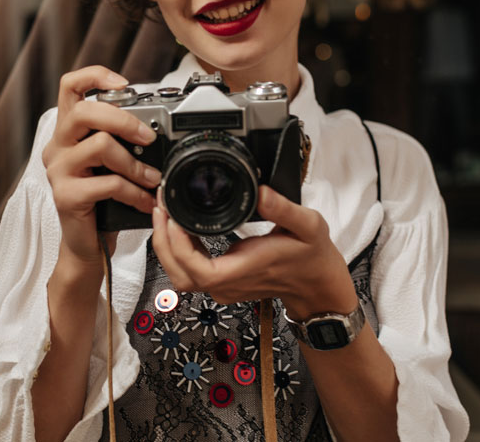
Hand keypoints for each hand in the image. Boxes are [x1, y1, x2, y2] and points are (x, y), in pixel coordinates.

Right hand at [42, 66, 159, 268]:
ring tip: (152, 178)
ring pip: (99, 145)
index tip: (124, 84)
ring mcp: (58, 171)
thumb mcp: (111, 163)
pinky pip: (107, 183)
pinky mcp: (66, 195)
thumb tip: (156, 129)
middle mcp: (57, 146)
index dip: (95, 75)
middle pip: (85, 112)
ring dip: (134, 162)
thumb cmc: (103, 201)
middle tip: (149, 137)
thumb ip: (121, 141)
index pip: (69, 86)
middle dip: (124, 120)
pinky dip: (133, 192)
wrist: (87, 245)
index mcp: (67, 132)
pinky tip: (145, 201)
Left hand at [150, 185, 356, 318]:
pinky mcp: (222, 284)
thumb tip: (261, 191)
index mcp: (245, 269)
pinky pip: (190, 273)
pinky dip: (178, 252)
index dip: (177, 245)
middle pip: (179, 275)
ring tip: (165, 215)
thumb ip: (284, 208)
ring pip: (180, 277)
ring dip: (167, 247)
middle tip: (161, 207)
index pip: (198, 269)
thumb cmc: (313, 257)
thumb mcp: (308, 225)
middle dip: (162, 242)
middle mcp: (229, 283)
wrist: (317, 284)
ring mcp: (224, 287)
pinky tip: (180, 228)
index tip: (173, 216)